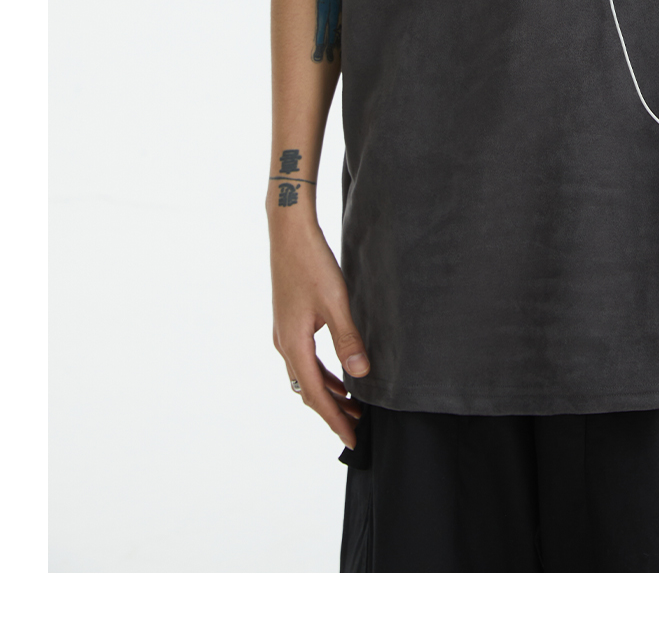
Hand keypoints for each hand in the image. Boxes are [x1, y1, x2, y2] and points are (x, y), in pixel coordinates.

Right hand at [270, 213, 370, 445]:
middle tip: (357, 427)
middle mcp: (284, 344)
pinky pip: (305, 359)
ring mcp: (284, 333)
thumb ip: (348, 340)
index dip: (334, 418)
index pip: (316, 394)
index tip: (351, 438)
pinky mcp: (288, 322)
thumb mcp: (335, 302)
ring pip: (306, 375)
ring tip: (353, 404)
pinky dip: (322, 372)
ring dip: (328, 392)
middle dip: (332, 410)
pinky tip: (339, 372)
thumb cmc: (312, 264)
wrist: (288, 233)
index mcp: (294, 344)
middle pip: (308, 390)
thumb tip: (360, 374)